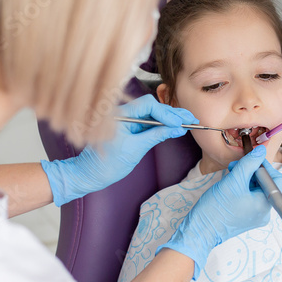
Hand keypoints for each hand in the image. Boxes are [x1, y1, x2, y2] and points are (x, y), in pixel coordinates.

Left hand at [41, 95, 195, 205]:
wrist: (91, 175)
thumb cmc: (107, 164)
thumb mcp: (136, 149)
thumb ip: (157, 136)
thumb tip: (176, 129)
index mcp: (120, 114)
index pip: (148, 105)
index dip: (165, 113)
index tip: (178, 123)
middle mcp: (123, 113)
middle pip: (152, 107)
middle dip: (172, 114)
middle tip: (190, 119)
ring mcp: (127, 121)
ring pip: (152, 115)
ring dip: (170, 119)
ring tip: (188, 122)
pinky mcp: (130, 129)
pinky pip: (149, 123)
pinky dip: (162, 125)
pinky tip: (175, 127)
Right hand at [158, 147, 281, 278]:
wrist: (202, 230)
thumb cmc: (216, 208)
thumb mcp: (234, 180)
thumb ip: (249, 163)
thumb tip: (261, 152)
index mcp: (265, 204)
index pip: (279, 180)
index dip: (266, 167)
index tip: (251, 162)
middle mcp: (264, 212)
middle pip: (267, 184)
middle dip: (253, 172)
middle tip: (237, 166)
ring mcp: (256, 216)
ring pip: (258, 190)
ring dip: (246, 178)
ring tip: (231, 175)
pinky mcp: (247, 217)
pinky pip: (251, 198)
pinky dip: (243, 188)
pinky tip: (231, 186)